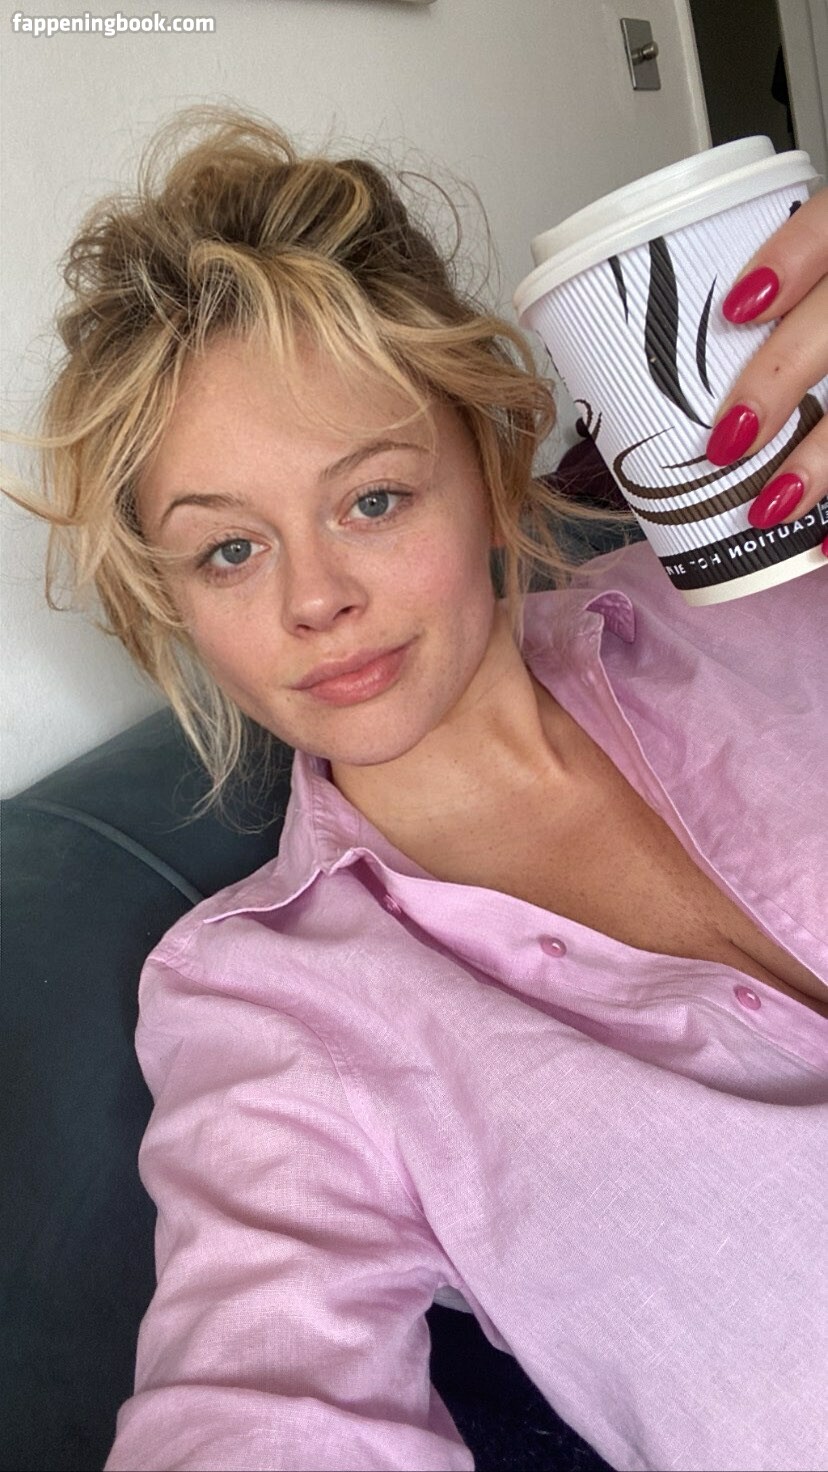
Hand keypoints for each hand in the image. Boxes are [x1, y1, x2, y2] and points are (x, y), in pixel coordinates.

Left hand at [703, 186, 827, 551]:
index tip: (736, 306)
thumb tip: (620, 380)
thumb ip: (731, 322)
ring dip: (821, 460)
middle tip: (725, 438)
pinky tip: (825, 545)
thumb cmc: (798, 325)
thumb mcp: (784, 299)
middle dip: (782, 377)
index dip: (793, 256)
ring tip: (766, 508)